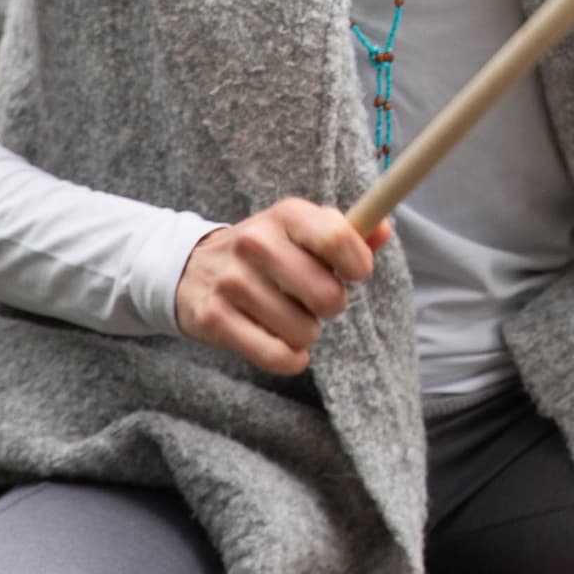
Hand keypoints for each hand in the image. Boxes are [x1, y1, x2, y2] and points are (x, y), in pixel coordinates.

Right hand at [174, 197, 389, 374]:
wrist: (189, 268)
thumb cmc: (265, 253)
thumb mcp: (301, 231)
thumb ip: (347, 234)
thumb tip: (384, 229)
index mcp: (286, 215)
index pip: (338, 238)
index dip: (358, 265)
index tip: (353, 274)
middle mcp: (255, 242)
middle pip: (327, 295)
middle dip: (332, 305)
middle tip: (313, 301)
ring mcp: (232, 282)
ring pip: (304, 331)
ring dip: (305, 332)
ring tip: (287, 316)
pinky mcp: (214, 319)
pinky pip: (277, 356)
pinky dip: (289, 359)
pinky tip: (282, 345)